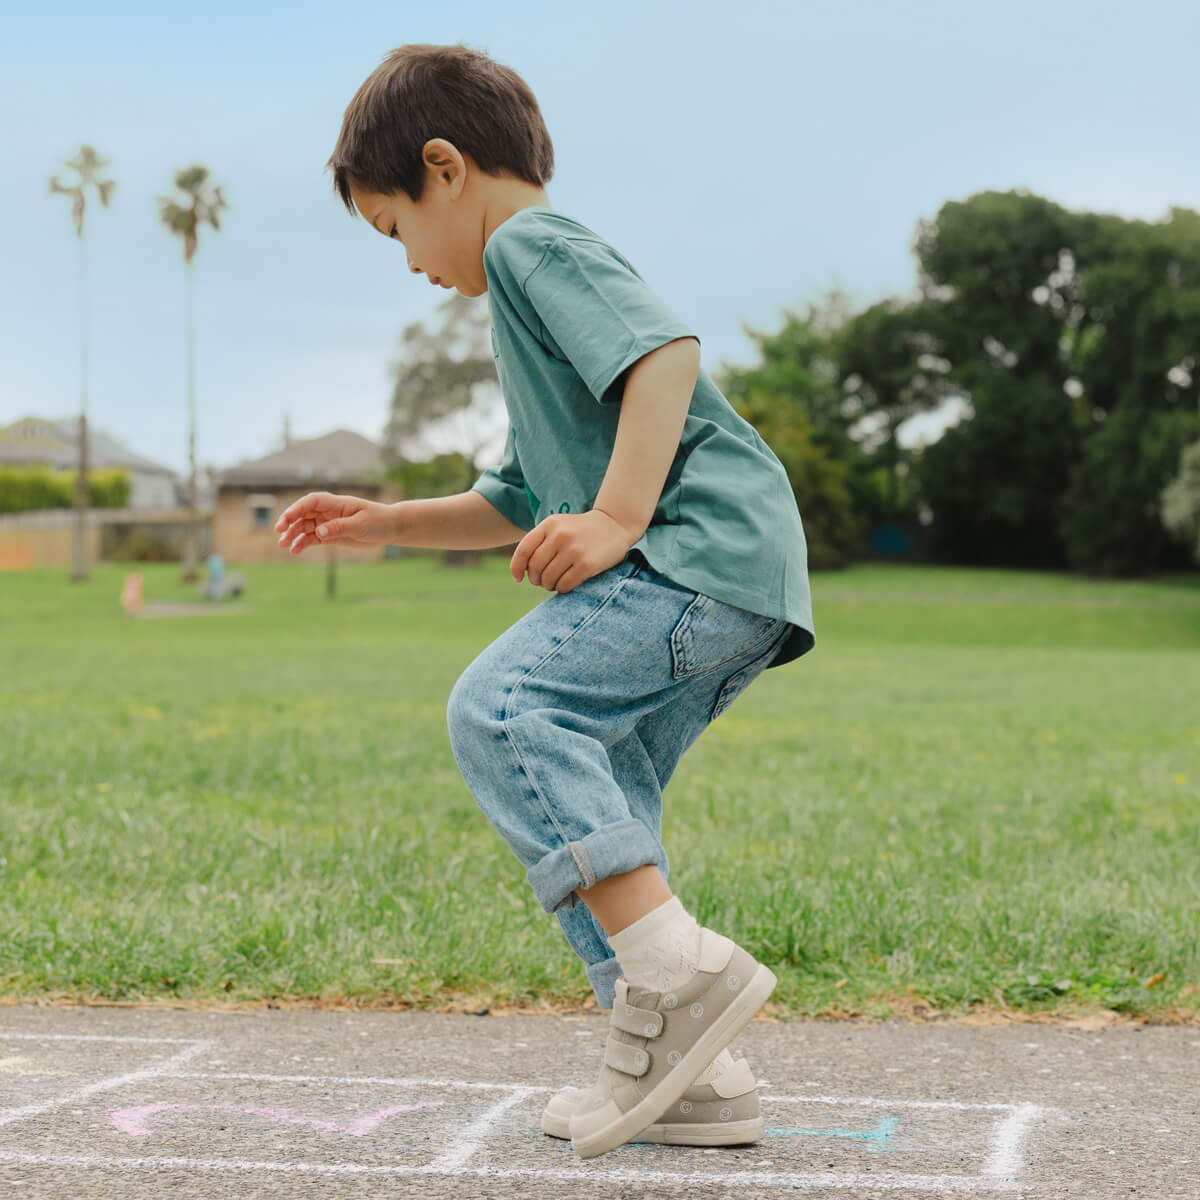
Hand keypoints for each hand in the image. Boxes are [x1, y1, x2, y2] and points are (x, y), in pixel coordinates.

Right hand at [274, 492, 393, 553]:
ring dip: (293, 534)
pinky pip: (312, 538)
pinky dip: (302, 543)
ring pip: (305, 526)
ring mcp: (329, 523)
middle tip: (279, 532)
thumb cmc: (378, 521)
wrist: (390, 528)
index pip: (312, 501)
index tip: (287, 518)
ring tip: (283, 545)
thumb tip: (318, 531)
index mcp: (336, 503)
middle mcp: (329, 511)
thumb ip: (339, 527)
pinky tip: (294, 551)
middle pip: (304, 513)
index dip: (297, 508)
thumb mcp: (360, 525)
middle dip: (290, 521)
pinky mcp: (331, 535)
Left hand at [510, 509, 638, 593]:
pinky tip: (566, 585)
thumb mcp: (559, 527)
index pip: (524, 550)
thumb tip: (520, 572)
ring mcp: (574, 550)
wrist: (615, 525)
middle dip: (536, 579)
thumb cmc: (581, 531)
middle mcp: (560, 535)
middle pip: (535, 567)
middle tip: (543, 581)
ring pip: (548, 578)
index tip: (518, 579)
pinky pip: (564, 584)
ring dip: (548, 586)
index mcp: (550, 524)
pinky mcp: (587, 564)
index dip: (516, 567)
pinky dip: (562, 589)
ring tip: (555, 583)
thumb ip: (540, 543)